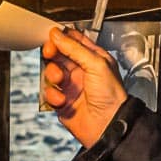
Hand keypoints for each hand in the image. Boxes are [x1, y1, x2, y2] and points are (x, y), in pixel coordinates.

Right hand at [41, 27, 127, 147]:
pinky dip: (53, 95)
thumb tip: (58, 35)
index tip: (53, 37)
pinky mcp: (62, 102)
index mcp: (93, 59)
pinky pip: (49, 93)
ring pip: (51, 73)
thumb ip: (75, 48)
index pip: (73, 41)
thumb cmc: (111, 96)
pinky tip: (62, 99)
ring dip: (52, 74)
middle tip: (50, 53)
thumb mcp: (96, 64)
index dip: (62, 38)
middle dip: (52, 54)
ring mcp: (71, 86)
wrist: (108, 125)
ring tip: (59, 80)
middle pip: (59, 55)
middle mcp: (81, 71)